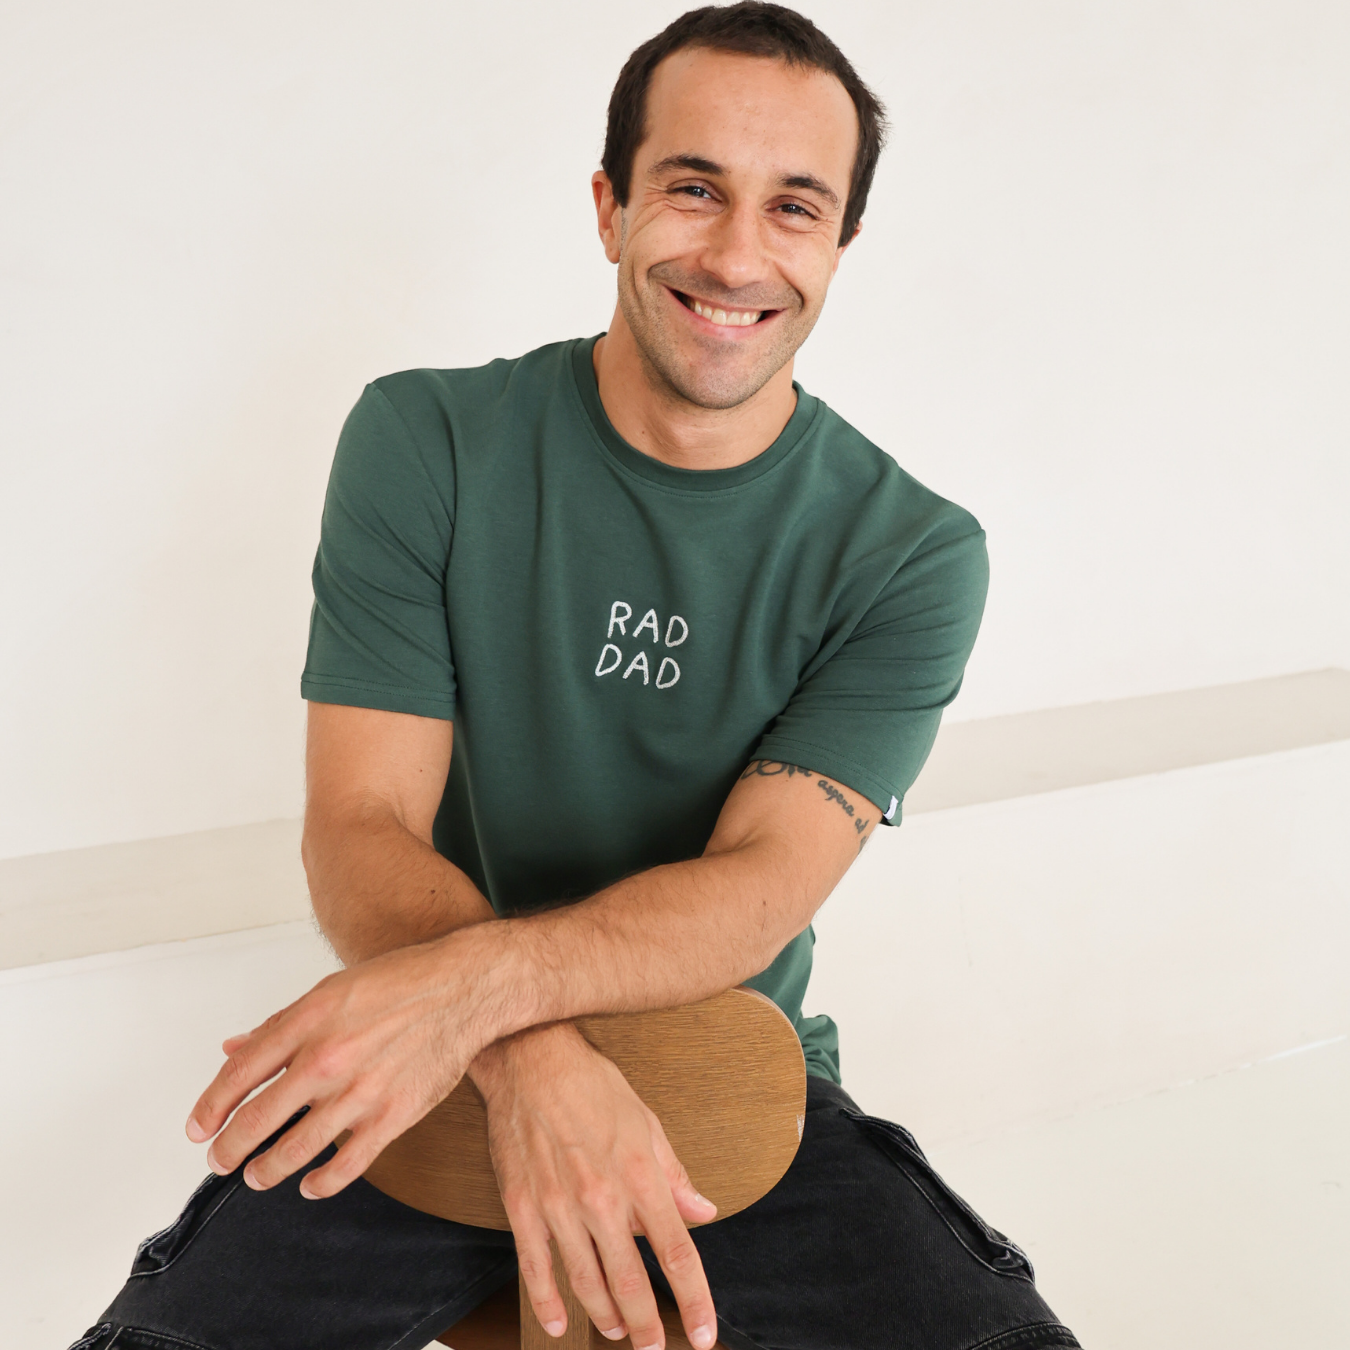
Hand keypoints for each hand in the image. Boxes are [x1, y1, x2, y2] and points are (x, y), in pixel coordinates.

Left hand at [186, 930, 501, 1197]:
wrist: (463, 989)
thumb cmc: (399, 982)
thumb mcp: (331, 989)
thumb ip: (280, 1024)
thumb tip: (235, 1047)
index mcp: (307, 1021)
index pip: (238, 1074)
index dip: (210, 1108)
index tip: (198, 1129)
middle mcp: (326, 1058)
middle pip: (256, 1120)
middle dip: (228, 1149)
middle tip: (220, 1160)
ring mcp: (359, 1091)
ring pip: (293, 1151)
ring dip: (266, 1171)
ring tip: (257, 1176)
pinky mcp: (392, 1116)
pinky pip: (345, 1166)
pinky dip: (321, 1184)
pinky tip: (310, 1185)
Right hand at [471, 1023, 718, 1349]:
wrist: (532, 1059)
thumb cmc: (592, 1084)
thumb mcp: (647, 1122)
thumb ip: (675, 1175)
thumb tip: (703, 1212)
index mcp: (638, 1176)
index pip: (677, 1252)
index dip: (694, 1300)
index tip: (704, 1332)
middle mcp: (601, 1199)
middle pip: (631, 1281)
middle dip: (648, 1324)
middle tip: (657, 1346)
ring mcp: (558, 1207)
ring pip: (587, 1282)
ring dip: (607, 1315)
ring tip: (619, 1331)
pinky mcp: (523, 1208)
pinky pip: (536, 1268)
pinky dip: (548, 1302)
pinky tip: (559, 1322)